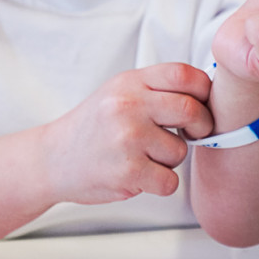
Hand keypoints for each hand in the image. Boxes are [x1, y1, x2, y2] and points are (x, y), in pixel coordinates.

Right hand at [41, 63, 213, 203]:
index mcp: (130, 82)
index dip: (203, 91)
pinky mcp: (127, 172)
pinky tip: (140, 176)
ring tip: (145, 157)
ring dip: (170, 160)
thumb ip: (156, 89)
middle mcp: (128, 106)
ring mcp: (127, 139)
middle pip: (191, 111)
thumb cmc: (93, 127)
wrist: (51, 159)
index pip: (184, 74)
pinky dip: (161, 184)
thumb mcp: (119, 92)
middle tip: (192, 134)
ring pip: (180, 151)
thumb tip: (207, 93)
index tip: (201, 104)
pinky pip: (170, 181)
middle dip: (201, 126)